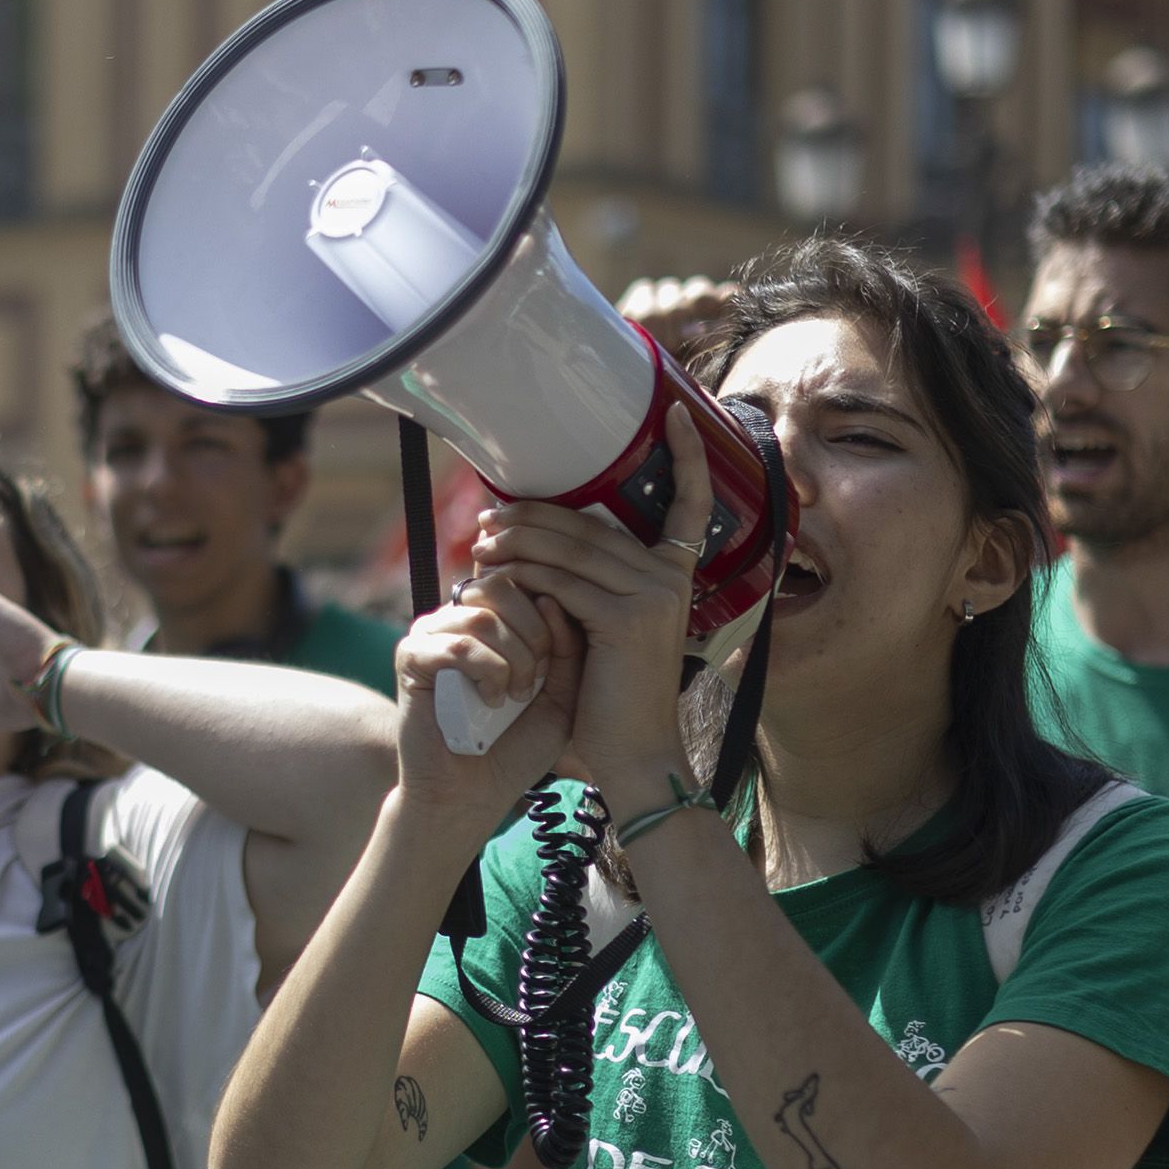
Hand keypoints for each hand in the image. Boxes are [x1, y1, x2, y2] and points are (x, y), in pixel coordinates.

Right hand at [390, 578, 576, 840]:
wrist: (474, 793)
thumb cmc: (516, 745)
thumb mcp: (561, 693)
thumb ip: (566, 646)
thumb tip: (552, 595)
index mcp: (491, 617)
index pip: (521, 578)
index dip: (549, 615)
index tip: (555, 664)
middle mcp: (456, 617)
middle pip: (500, 585)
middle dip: (533, 633)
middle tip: (536, 680)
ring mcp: (429, 634)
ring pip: (481, 614)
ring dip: (512, 657)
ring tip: (515, 695)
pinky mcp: (409, 658)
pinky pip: (455, 644)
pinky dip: (484, 671)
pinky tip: (490, 700)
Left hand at [462, 417, 706, 809]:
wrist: (631, 757)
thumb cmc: (611, 700)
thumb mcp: (603, 629)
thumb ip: (589, 585)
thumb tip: (539, 543)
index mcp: (673, 575)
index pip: (689, 503)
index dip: (688, 454)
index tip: (673, 412)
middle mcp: (669, 578)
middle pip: (592, 525)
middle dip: (533, 515)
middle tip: (487, 517)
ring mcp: (652, 596)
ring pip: (570, 549)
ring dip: (517, 541)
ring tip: (479, 543)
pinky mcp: (626, 618)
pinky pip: (560, 582)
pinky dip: (521, 576)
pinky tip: (492, 577)